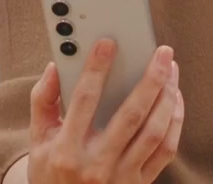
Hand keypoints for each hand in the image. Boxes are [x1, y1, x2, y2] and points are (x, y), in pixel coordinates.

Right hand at [26, 40, 184, 183]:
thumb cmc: (52, 172)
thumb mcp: (37, 142)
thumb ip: (42, 102)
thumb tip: (54, 66)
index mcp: (66, 150)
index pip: (84, 101)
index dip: (96, 69)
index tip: (107, 43)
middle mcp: (96, 164)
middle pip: (131, 114)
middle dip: (151, 79)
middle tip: (163, 52)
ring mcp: (121, 175)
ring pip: (154, 130)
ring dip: (168, 96)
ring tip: (170, 70)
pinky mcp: (140, 183)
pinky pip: (166, 149)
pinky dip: (175, 121)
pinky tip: (174, 99)